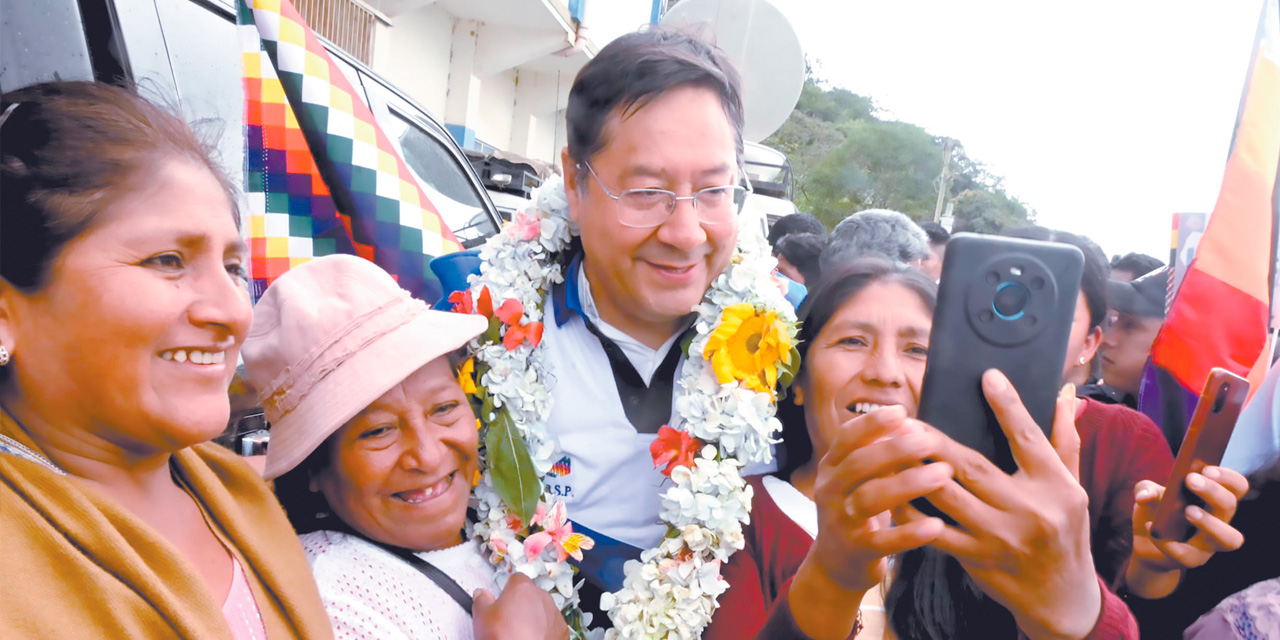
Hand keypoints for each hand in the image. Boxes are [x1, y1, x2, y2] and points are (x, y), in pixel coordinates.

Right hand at [473, 573, 569, 639]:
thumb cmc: (506, 638)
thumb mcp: (482, 617)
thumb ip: (481, 600)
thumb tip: (481, 595)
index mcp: (522, 588)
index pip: (515, 579)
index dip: (506, 591)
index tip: (501, 602)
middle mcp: (542, 597)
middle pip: (530, 594)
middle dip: (521, 605)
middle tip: (508, 620)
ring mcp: (554, 613)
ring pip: (542, 610)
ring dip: (533, 618)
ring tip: (519, 633)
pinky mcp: (562, 630)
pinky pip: (551, 625)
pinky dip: (544, 631)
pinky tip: (532, 639)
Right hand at [790, 406, 951, 639]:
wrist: (836, 563)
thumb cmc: (856, 509)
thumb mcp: (856, 479)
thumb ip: (876, 453)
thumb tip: (910, 422)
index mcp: (831, 468)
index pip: (846, 438)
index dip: (872, 423)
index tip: (902, 412)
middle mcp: (830, 491)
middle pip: (860, 464)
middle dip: (896, 449)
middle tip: (930, 441)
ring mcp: (841, 521)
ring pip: (871, 498)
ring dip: (908, 484)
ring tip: (944, 474)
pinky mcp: (857, 550)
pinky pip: (884, 541)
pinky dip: (910, 533)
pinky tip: (935, 525)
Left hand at [898, 372, 1100, 639]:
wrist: (1062, 597)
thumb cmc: (1068, 532)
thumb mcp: (1073, 486)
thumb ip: (1065, 440)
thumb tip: (1065, 395)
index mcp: (1055, 486)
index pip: (1029, 438)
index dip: (1008, 406)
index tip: (988, 377)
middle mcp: (1029, 511)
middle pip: (974, 467)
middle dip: (936, 442)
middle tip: (908, 420)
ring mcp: (1000, 538)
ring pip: (949, 499)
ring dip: (916, 473)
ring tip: (891, 449)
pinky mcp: (977, 560)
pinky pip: (936, 534)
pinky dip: (912, 514)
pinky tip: (893, 494)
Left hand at [1127, 465, 1247, 598]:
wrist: (1145, 542)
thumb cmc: (1156, 510)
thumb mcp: (1148, 494)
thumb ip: (1145, 488)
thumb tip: (1144, 495)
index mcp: (1214, 499)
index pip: (1237, 487)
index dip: (1227, 477)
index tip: (1206, 469)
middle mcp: (1219, 521)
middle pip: (1231, 506)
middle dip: (1213, 491)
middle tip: (1190, 479)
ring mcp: (1209, 544)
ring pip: (1230, 539)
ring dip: (1210, 523)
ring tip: (1187, 511)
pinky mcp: (1192, 560)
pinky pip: (1188, 556)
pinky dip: (1168, 542)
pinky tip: (1151, 528)